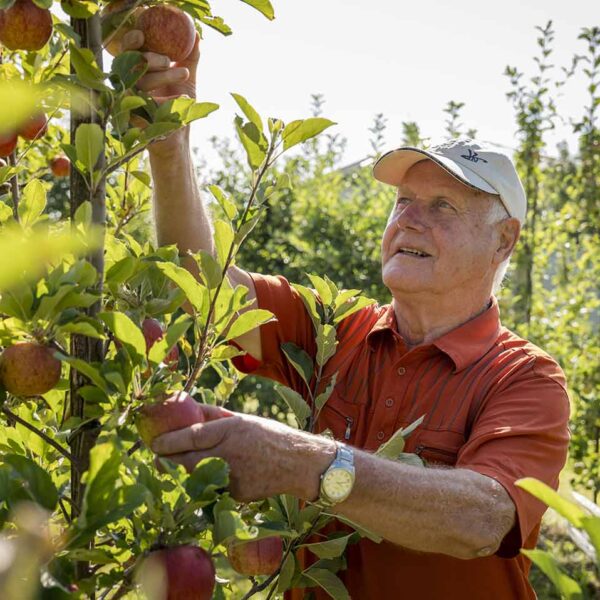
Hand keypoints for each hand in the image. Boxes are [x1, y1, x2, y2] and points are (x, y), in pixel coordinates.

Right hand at [118, 29, 199, 153]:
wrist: (178, 139)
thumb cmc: (178, 108)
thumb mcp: (186, 79)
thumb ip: (189, 57)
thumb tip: (196, 34)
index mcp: (137, 72)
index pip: (128, 51)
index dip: (131, 41)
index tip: (142, 34)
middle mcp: (130, 85)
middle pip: (130, 64)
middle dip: (151, 58)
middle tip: (168, 59)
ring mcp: (130, 103)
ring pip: (141, 83)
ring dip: (165, 76)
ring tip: (185, 74)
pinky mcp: (135, 120)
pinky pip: (148, 105)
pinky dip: (169, 100)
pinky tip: (184, 98)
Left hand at [151, 407, 335, 501]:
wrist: (298, 464)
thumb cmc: (270, 436)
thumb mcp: (243, 420)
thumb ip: (214, 416)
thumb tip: (189, 408)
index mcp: (231, 431)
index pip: (191, 437)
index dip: (168, 441)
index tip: (154, 442)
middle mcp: (229, 454)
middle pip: (186, 462)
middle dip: (167, 461)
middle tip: (157, 457)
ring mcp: (232, 478)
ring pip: (196, 478)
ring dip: (182, 473)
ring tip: (173, 466)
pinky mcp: (235, 495)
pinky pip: (212, 489)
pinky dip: (204, 484)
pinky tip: (205, 477)